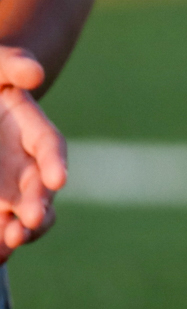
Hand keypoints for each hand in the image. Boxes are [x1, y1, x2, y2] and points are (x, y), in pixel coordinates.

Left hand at [0, 53, 63, 260]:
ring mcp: (8, 186)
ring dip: (21, 231)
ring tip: (11, 243)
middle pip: (40, 188)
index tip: (58, 179)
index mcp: (30, 127)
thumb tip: (34, 74)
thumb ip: (14, 65)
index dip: (55, 162)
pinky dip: (0, 238)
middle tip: (31, 222)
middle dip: (39, 206)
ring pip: (24, 214)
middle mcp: (25, 162)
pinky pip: (0, 223)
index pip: (50, 145)